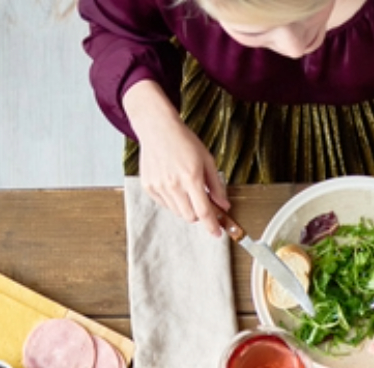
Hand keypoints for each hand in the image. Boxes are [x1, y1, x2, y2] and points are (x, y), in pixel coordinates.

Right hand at [125, 80, 229, 236]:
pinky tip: (173, 184)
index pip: (204, 211)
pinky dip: (173, 200)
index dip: (212, 225)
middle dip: (199, 214)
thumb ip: (216, 185)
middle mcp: (173, 184)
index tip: (217, 232)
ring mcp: (159, 186)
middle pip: (190, 216)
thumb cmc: (184, 141)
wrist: (157, 128)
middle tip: (202, 201)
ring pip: (178, 212)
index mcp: (191, 177)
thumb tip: (224, 205)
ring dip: (186, 207)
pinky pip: (165, 204)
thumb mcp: (207, 160)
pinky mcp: (149, 187)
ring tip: (186, 187)